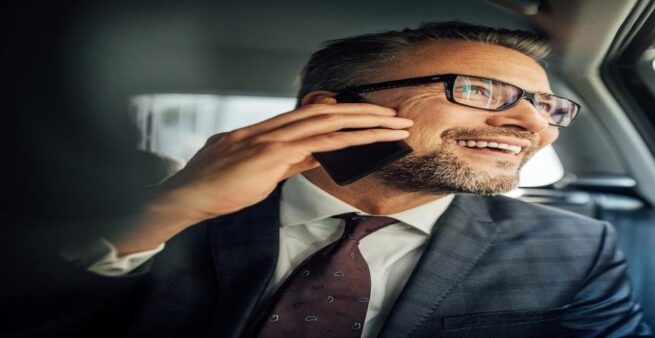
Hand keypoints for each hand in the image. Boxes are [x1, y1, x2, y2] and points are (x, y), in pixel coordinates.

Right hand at [154, 96, 411, 224]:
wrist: (186, 196)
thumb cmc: (214, 189)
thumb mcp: (255, 171)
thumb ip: (286, 162)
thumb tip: (313, 157)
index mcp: (262, 132)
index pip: (309, 115)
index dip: (341, 113)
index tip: (366, 116)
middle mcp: (268, 129)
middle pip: (324, 110)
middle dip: (362, 112)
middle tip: (392, 116)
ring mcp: (271, 139)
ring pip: (328, 122)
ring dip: (365, 123)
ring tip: (394, 126)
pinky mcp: (273, 155)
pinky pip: (319, 144)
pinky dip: (348, 140)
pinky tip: (369, 141)